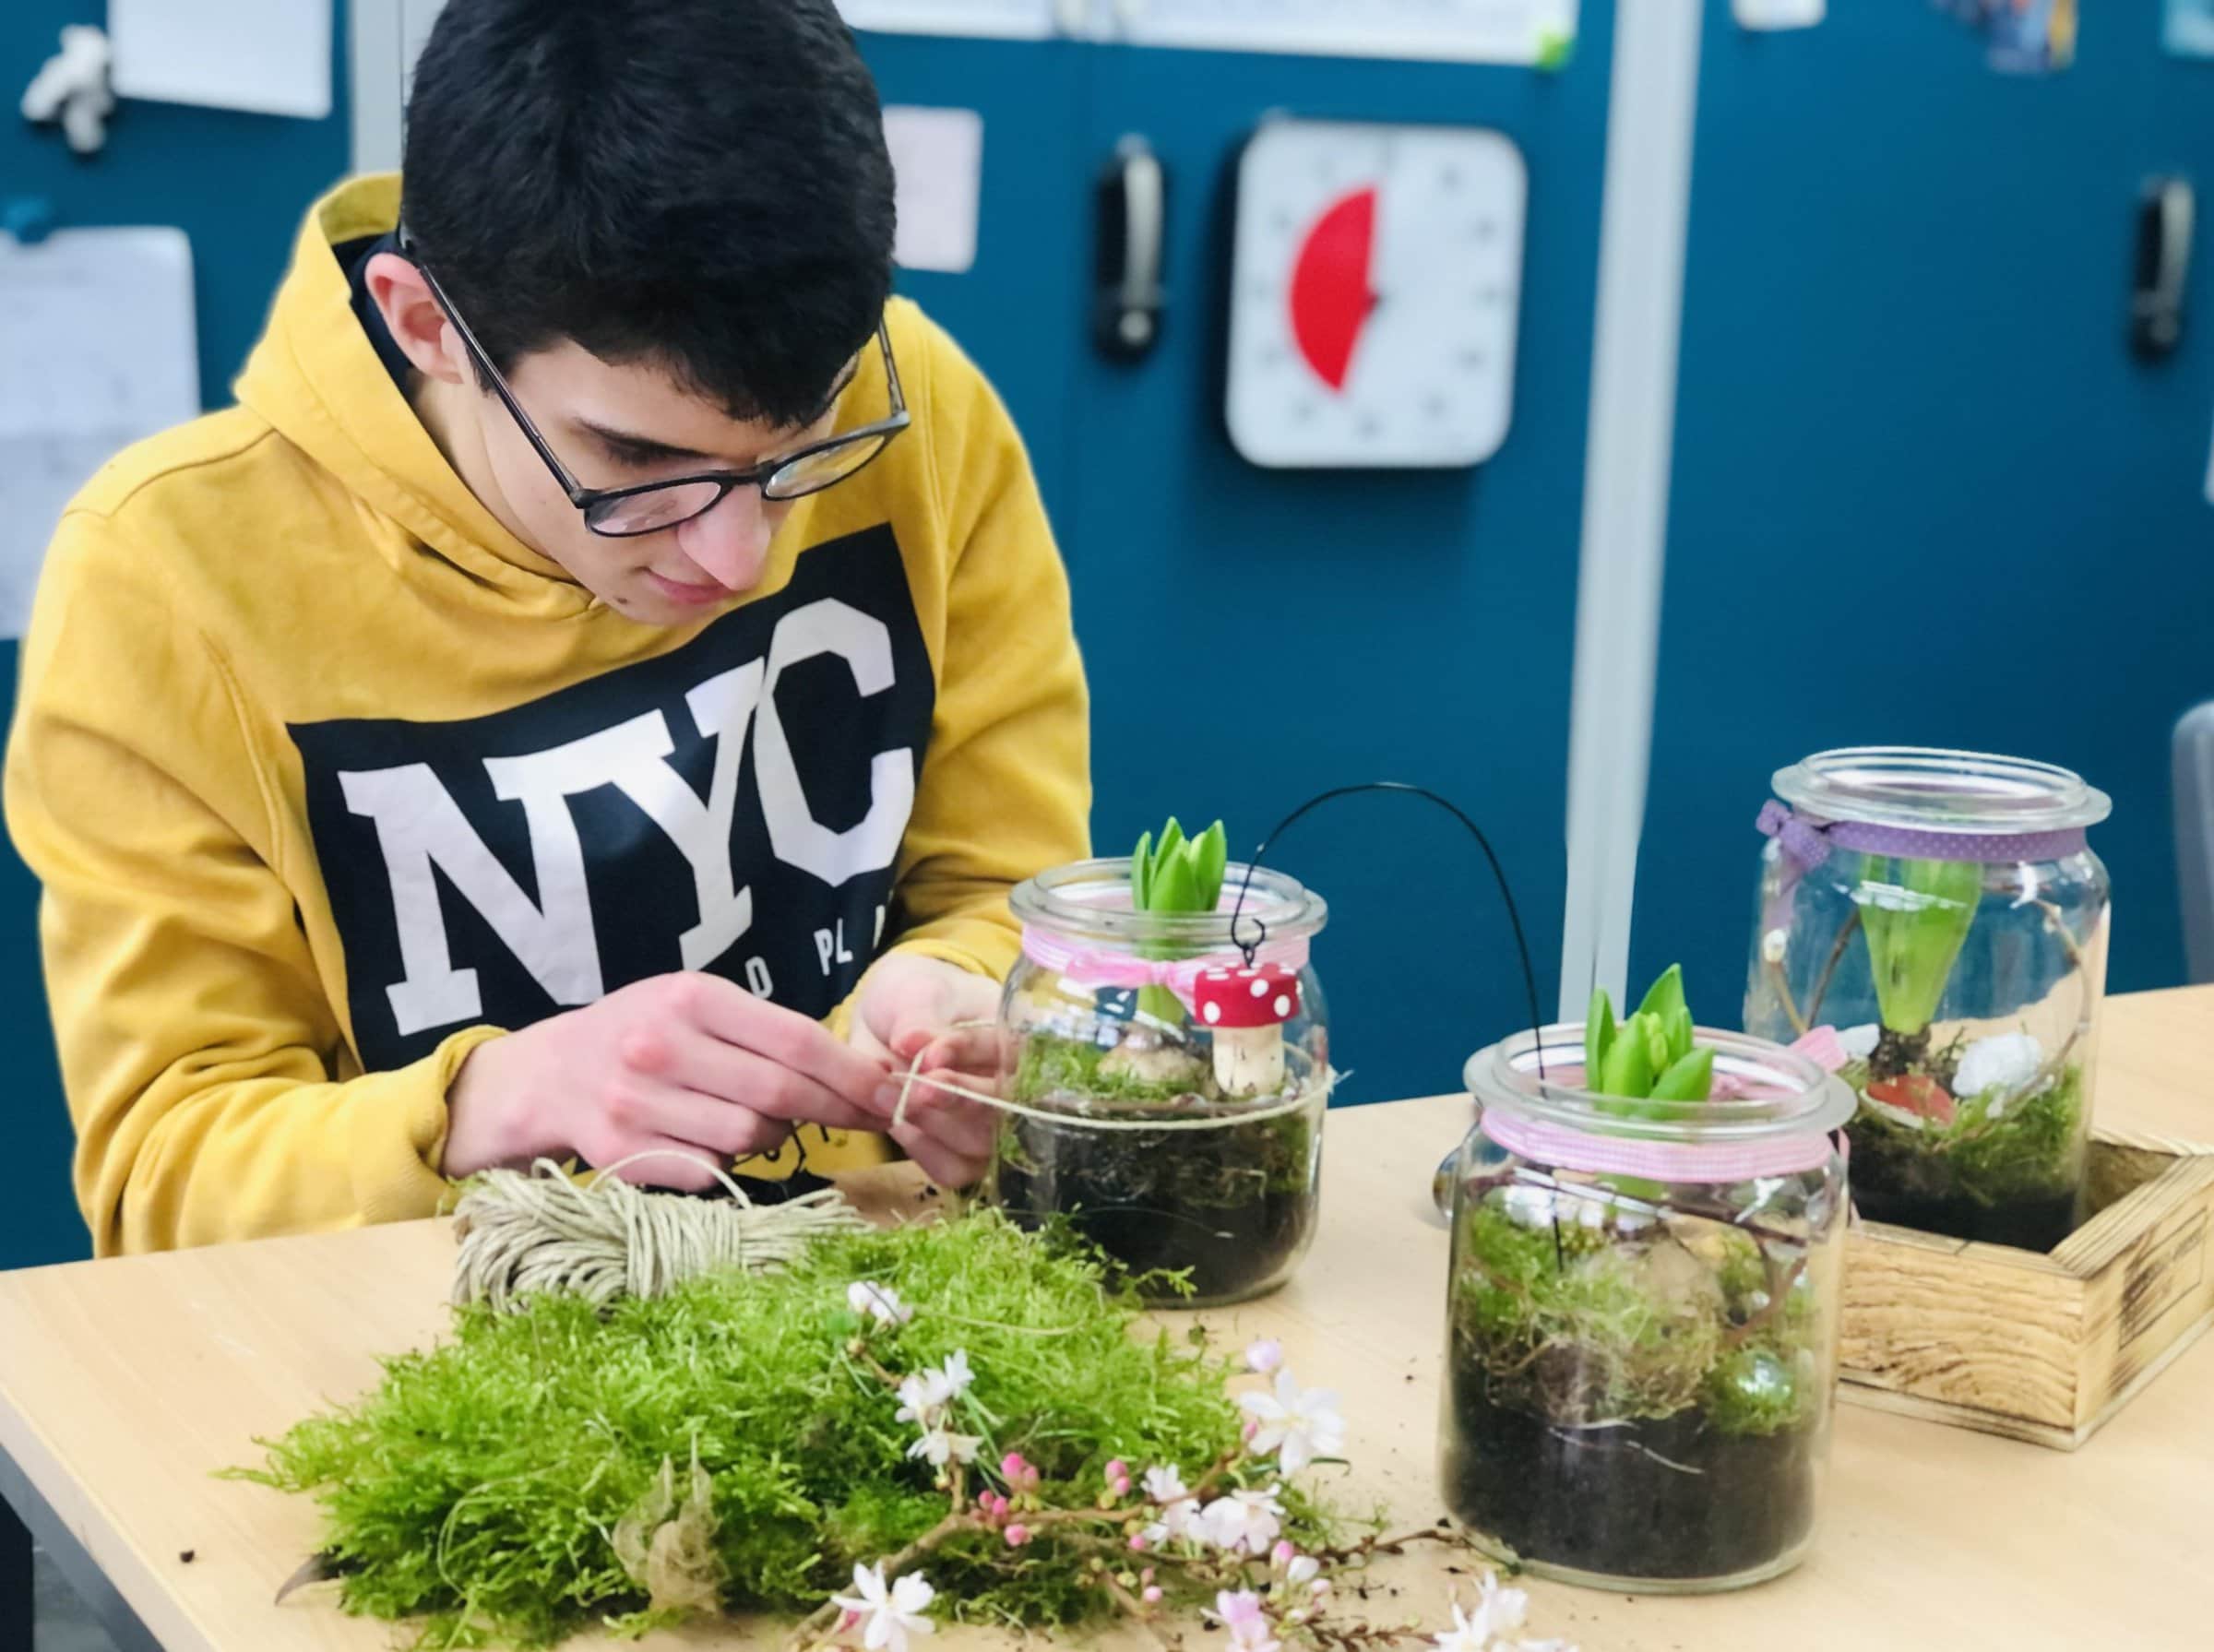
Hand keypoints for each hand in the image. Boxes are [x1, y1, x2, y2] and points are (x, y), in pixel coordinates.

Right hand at [443, 972, 892, 1190]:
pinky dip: (726, 1164)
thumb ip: (761, 1031)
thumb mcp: (693, 1004)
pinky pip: (707, 1171)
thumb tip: (853, 1073)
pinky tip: (711, 1142)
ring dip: (772, 1139)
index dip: (852, 1073)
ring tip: (759, 1122)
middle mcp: (661, 1047)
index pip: (796, 1040)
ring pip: (748, 1139)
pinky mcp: (621, 1154)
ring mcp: (636, 1104)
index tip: (891, 1092)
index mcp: (690, 999)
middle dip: (836, 1111)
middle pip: (780, 1094)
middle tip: (871, 1119)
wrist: (545, 1075)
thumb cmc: (640, 1034)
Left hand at [852, 953, 1006, 1189]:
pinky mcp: (963, 1154)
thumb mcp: (917, 993)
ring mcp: (994, 1127)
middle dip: (957, 1099)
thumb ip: (918, 1016)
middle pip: (1006, 1110)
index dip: (971, 1055)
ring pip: (980, 1147)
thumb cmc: (918, 998)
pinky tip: (900, 1123)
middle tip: (914, 1087)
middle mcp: (1016, 1088)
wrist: (892, 1023)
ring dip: (935, 1126)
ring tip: (891, 1099)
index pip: (1011, 1053)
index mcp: (1019, 1039)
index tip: (930, 1053)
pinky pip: (953, 1170)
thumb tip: (909, 1041)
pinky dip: (923, 1151)